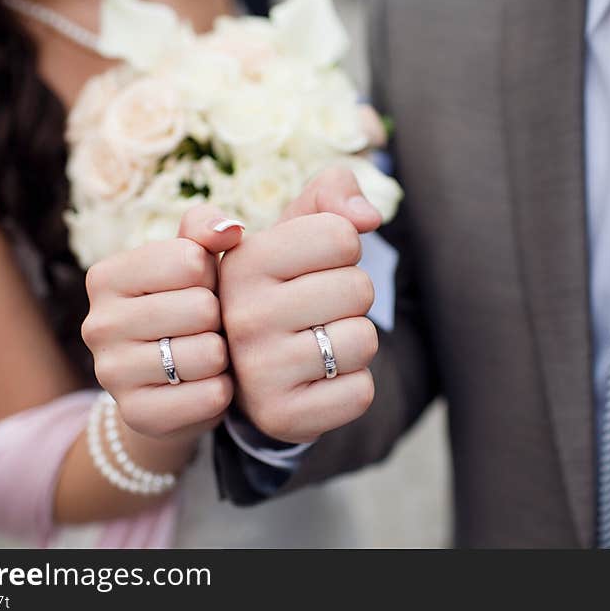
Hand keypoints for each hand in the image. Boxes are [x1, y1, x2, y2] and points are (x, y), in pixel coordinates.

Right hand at [81, 205, 243, 440]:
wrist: (172, 384)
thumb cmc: (188, 305)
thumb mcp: (194, 261)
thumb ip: (206, 229)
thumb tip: (229, 229)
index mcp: (105, 277)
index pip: (190, 260)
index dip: (211, 275)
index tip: (198, 289)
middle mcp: (97, 324)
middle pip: (201, 308)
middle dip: (219, 317)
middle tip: (206, 327)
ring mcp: (111, 374)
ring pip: (209, 353)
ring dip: (223, 355)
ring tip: (207, 354)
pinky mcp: (137, 415)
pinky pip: (211, 396)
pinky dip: (223, 390)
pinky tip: (207, 384)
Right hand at [220, 168, 382, 442]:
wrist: (249, 375)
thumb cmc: (280, 289)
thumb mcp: (292, 231)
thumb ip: (330, 194)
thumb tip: (368, 216)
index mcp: (242, 262)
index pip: (341, 235)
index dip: (341, 250)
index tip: (310, 267)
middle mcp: (241, 316)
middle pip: (358, 288)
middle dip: (350, 298)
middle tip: (314, 312)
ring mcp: (258, 371)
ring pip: (363, 340)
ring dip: (352, 342)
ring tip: (315, 345)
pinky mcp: (282, 417)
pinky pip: (361, 391)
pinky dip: (351, 386)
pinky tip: (318, 381)